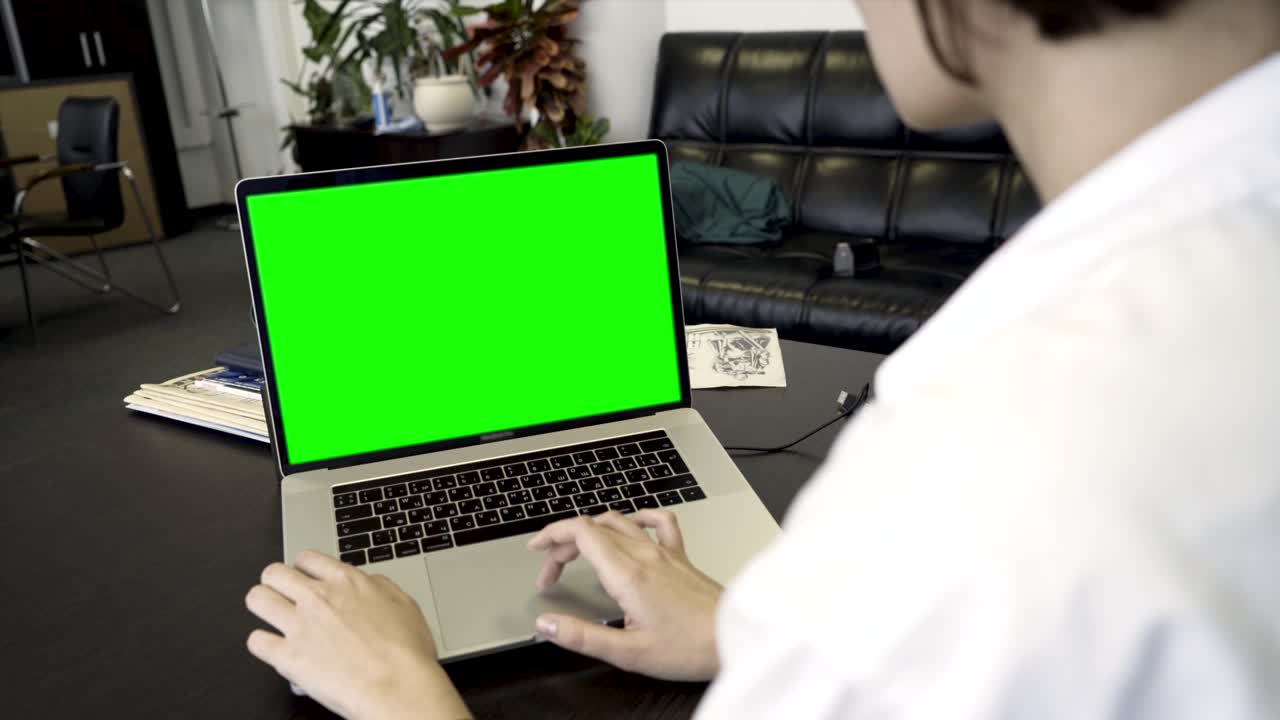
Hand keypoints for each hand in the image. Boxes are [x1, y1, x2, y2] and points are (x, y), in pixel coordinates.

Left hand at [245, 551, 470, 719]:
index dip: (303, 568)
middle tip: (284, 595)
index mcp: (347, 582)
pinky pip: (256, 641)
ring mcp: (299, 626)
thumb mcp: (404, 604)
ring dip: (263, 606)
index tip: (305, 577)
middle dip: (276, 582)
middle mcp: (318, 598)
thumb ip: (380, 587)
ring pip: (257, 599)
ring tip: (272, 617)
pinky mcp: (287, 657)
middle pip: (274, 573)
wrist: (398, 687)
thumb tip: (368, 583)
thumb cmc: (407, 652)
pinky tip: (274, 649)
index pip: (307, 559)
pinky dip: (262, 644)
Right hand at [527, 510, 722, 680]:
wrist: (736, 639)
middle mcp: (645, 555)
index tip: (537, 551)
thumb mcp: (627, 653)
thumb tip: (546, 623)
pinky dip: (637, 518)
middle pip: (594, 527)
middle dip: (564, 542)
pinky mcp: (680, 558)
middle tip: (550, 569)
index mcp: (627, 574)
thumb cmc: (690, 648)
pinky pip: (658, 522)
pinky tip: (631, 526)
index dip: (553, 536)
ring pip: (620, 521)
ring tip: (578, 550)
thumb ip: (582, 636)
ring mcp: (665, 552)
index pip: (581, 532)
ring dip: (592, 531)